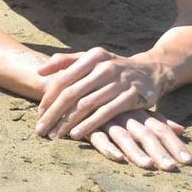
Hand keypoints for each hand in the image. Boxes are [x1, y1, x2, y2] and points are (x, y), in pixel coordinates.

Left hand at [33, 47, 166, 140]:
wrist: (152, 71)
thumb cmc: (114, 67)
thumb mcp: (93, 58)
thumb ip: (66, 62)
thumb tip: (39, 71)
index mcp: (92, 57)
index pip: (64, 78)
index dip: (49, 97)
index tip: (38, 113)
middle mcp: (105, 67)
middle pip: (72, 93)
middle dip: (54, 113)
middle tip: (41, 129)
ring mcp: (119, 82)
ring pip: (87, 104)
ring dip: (68, 122)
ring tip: (55, 135)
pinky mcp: (132, 96)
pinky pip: (106, 112)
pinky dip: (89, 124)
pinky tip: (76, 135)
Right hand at [79, 109, 191, 171]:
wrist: (77, 85)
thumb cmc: (112, 102)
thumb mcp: (136, 109)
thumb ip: (157, 119)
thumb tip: (183, 130)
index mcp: (140, 112)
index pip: (161, 129)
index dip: (175, 144)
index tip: (190, 162)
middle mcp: (127, 116)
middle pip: (147, 134)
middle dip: (160, 151)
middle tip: (173, 169)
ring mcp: (108, 120)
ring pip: (125, 137)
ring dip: (137, 152)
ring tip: (149, 166)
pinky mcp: (89, 126)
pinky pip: (99, 137)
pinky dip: (108, 147)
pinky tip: (118, 158)